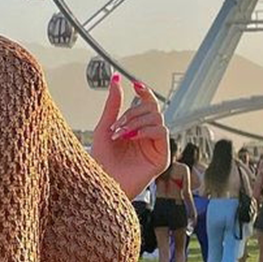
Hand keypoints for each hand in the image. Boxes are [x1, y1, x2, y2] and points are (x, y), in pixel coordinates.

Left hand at [91, 75, 169, 202]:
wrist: (100, 183)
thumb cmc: (101, 160)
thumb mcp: (105, 127)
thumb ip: (113, 104)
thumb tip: (117, 79)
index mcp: (137, 129)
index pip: (148, 105)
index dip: (145, 93)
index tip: (136, 85)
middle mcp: (149, 137)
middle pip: (153, 110)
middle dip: (134, 113)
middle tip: (117, 125)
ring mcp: (156, 147)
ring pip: (158, 119)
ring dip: (137, 122)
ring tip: (121, 133)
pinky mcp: (162, 158)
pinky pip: (162, 133)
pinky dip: (146, 130)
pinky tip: (132, 137)